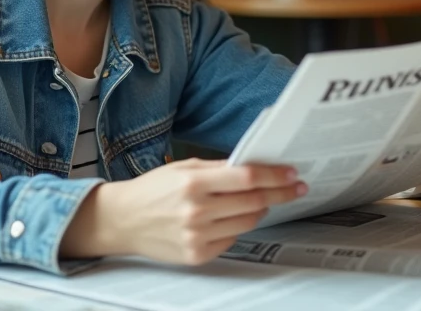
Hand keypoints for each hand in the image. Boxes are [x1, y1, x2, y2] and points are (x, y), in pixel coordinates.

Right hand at [62, 159, 305, 264]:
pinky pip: (231, 238)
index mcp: (193, 184)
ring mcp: (197, 236)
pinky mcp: (197, 255)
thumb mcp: (183, 168)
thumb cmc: (154, 190)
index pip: (246, 178)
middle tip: (295, 187)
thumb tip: (253, 166)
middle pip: (253, 202)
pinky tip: (229, 217)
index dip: (274, 176)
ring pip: (247, 222)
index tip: (291, 173)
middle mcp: (197, 212)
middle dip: (280, 193)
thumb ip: (218, 168)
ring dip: (261, 210)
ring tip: (263, 201)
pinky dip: (237, 226)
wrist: (124, 220)